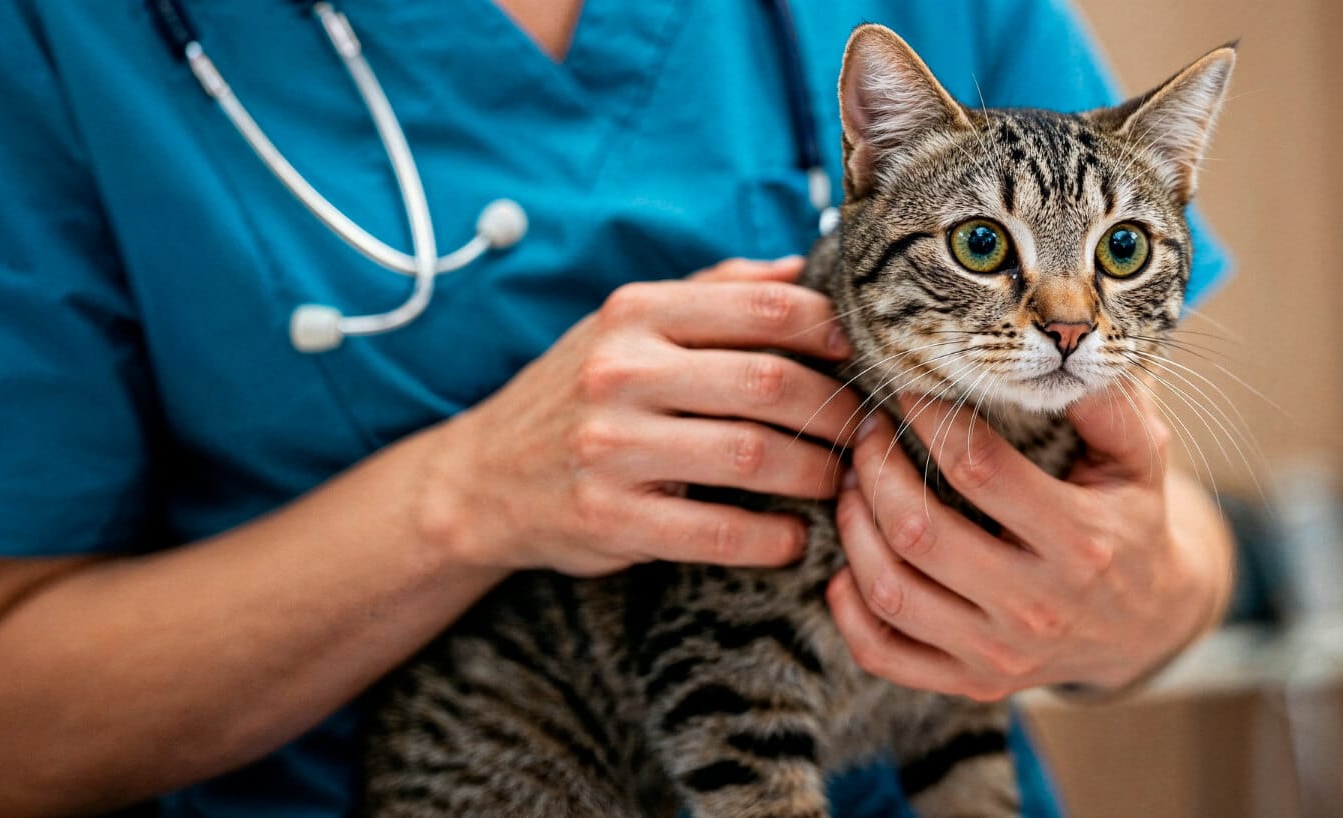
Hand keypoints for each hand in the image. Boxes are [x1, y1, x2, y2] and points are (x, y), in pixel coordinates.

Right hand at [416, 257, 862, 576]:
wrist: (480, 478)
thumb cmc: (573, 394)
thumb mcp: (625, 325)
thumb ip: (712, 293)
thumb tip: (802, 268)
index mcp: (636, 314)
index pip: (764, 308)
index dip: (831, 332)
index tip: (858, 358)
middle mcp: (621, 372)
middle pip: (771, 383)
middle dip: (836, 412)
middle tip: (861, 433)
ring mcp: (612, 447)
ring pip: (755, 456)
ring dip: (816, 475)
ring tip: (835, 482)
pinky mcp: (611, 518)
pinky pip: (720, 532)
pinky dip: (773, 539)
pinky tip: (791, 537)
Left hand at [826, 383, 1225, 699]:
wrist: (1149, 624)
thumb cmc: (1132, 520)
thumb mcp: (1141, 460)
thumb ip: (1111, 406)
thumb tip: (1063, 351)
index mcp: (1080, 541)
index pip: (977, 469)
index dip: (928, 419)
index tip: (905, 387)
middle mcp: (1037, 605)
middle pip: (919, 532)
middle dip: (876, 471)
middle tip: (867, 434)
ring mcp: (1001, 652)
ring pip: (891, 592)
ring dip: (855, 530)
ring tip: (853, 485)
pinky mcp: (973, 682)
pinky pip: (885, 654)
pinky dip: (849, 611)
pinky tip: (846, 566)